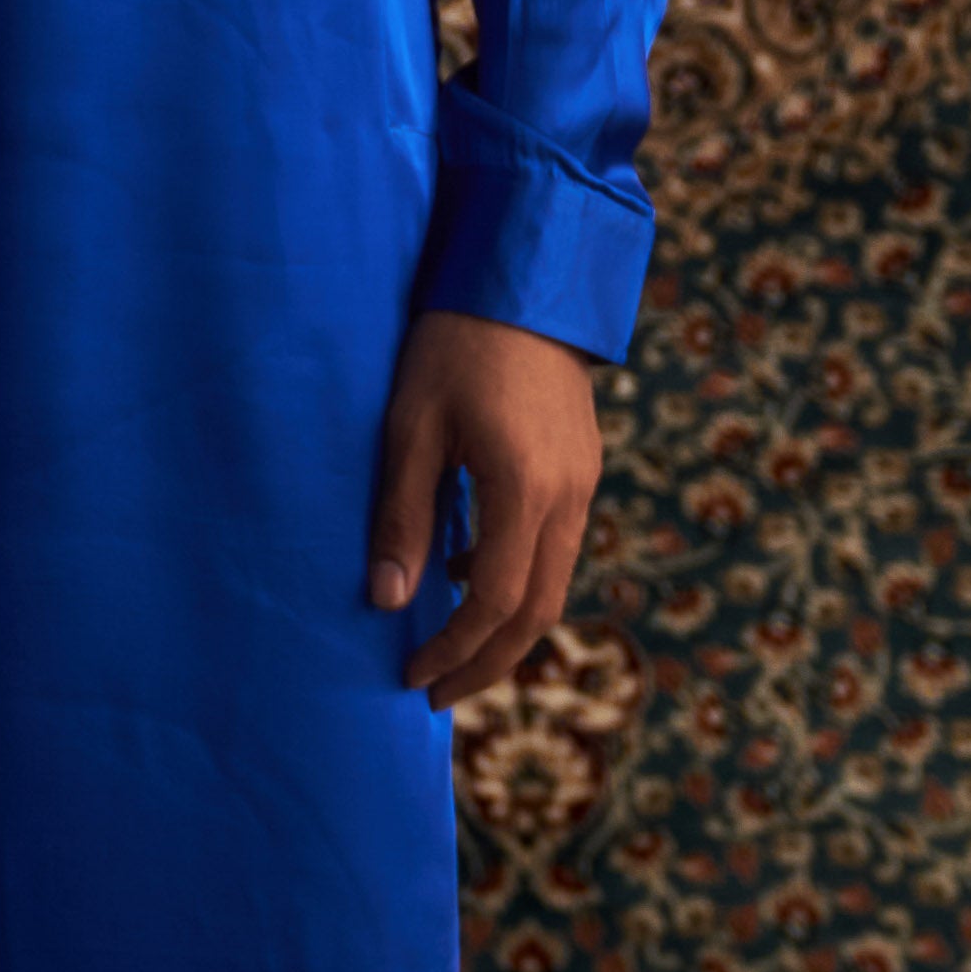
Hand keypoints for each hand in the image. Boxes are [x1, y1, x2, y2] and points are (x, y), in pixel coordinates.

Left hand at [367, 308, 600, 709]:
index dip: (455, 649)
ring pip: (554, 584)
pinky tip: (468, 571)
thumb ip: (403, 515)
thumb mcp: (411, 426)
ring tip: (449, 647)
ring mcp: (584, 482)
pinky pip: (558, 547)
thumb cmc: (454, 343)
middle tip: (435, 691)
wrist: (523, 279)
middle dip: (486, 662)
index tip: (413, 676)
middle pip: (537, 612)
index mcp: (526, 489)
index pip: (495, 602)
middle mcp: (568, 496)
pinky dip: (519, 580)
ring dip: (505, 627)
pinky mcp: (583, 467)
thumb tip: (386, 600)